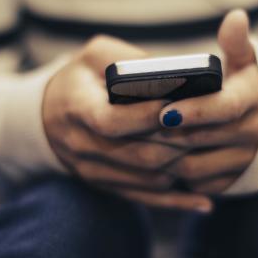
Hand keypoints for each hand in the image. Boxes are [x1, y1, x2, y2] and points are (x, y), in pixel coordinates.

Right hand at [43, 35, 212, 211]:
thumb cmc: (80, 78)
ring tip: (210, 155)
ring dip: (181, 169)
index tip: (177, 105)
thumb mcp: (95, 56)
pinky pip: (144, 199)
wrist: (46, 116)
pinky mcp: (106, 186)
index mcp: (77, 109)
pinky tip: (203, 201)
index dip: (146, 116)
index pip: (111, 121)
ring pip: (146, 180)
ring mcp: (94, 171)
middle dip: (176, 144)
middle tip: (210, 132)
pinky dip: (175, 201)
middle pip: (138, 154)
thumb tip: (175, 74)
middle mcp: (83, 145)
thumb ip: (130, 60)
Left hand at [151, 10, 257, 193]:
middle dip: (165, 135)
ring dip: (163, 157)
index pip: (223, 108)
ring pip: (194, 167)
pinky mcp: (232, 182)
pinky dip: (174, 176)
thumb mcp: (249, 62)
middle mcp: (252, 133)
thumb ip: (237, 42)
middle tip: (131, 128)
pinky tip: (152, 161)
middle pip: (200, 139)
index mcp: (253, 100)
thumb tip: (236, 17)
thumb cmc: (251, 85)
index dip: (194, 110)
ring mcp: (242, 161)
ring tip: (136, 143)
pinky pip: (197, 184)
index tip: (165, 110)